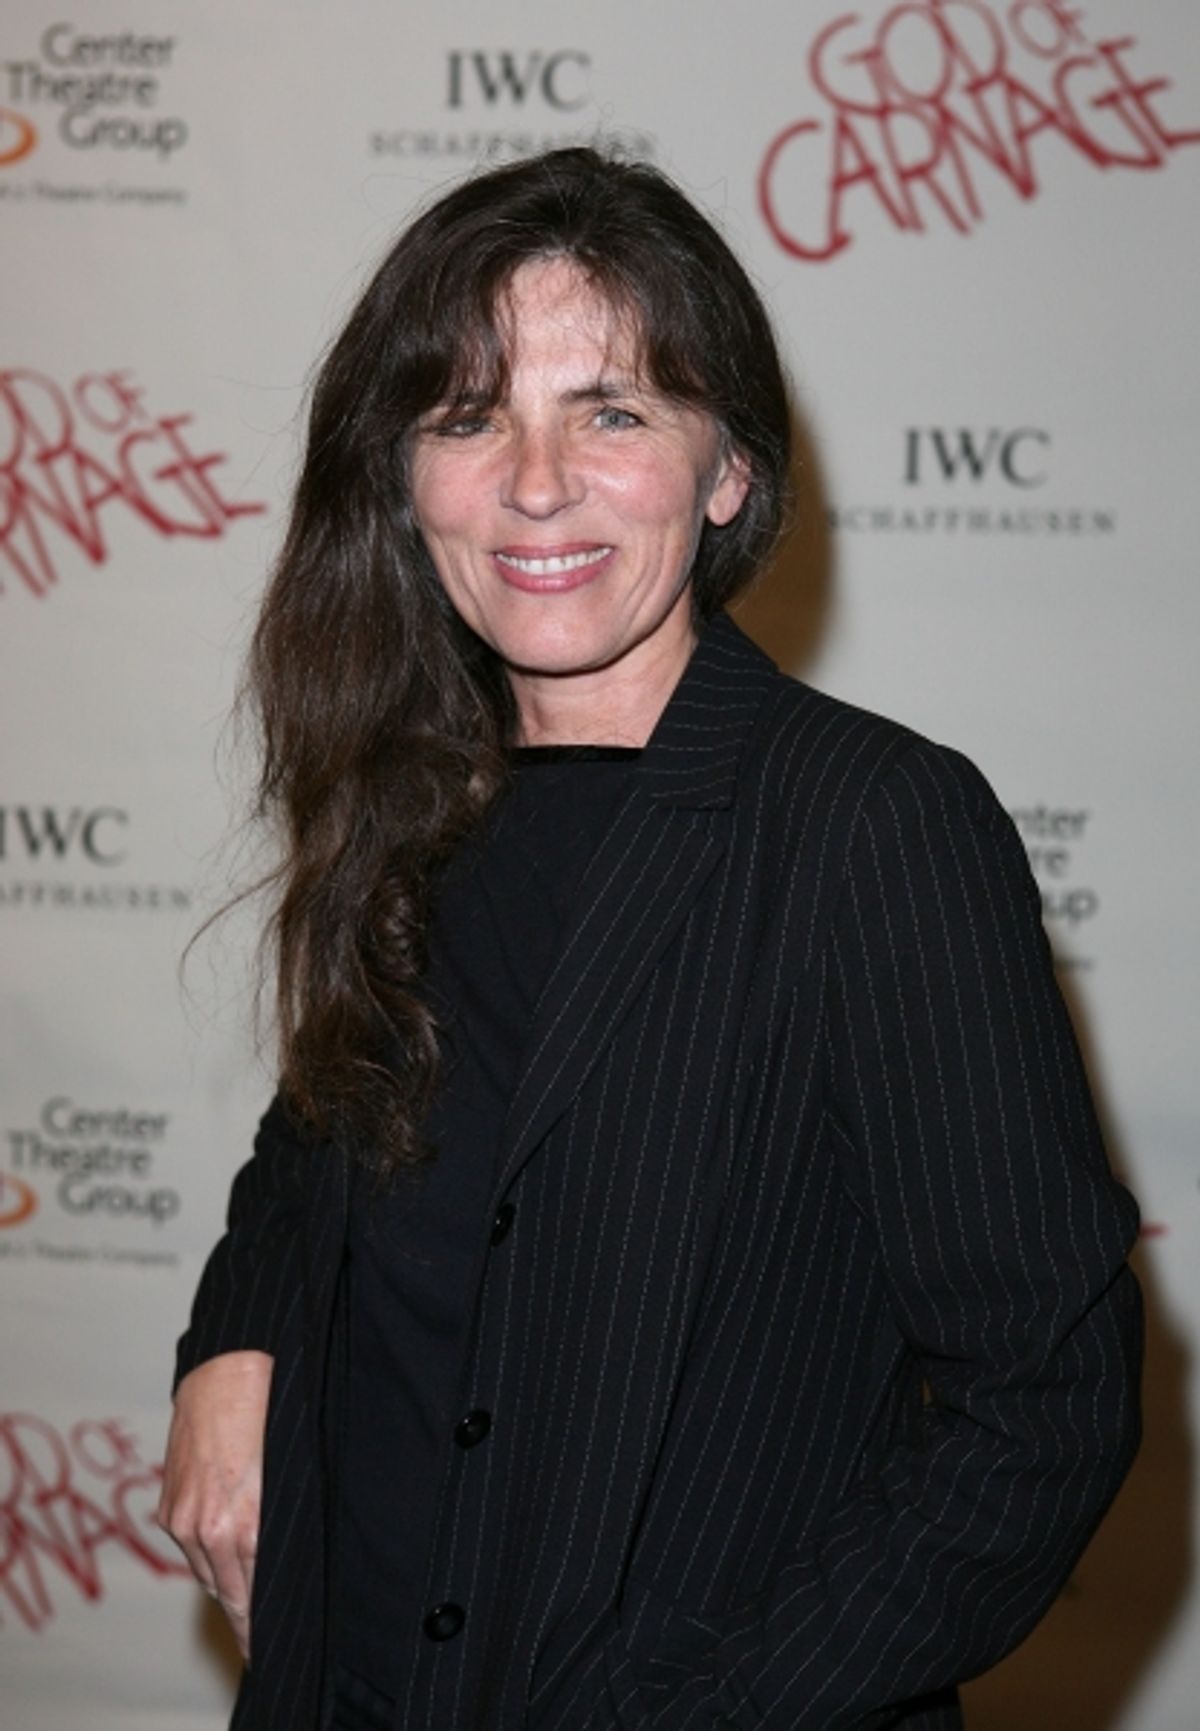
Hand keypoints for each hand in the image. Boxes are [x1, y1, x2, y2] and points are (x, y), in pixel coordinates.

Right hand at [157, 1350, 272, 1660]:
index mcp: (244, 1528)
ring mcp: (182, 1519)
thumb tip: (284, 1559)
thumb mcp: (290, 1478)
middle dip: (243, 1613)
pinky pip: (189, 1546)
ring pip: (205, 1573)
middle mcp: (207, 1531)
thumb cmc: (271, 1414)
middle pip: (225, 1594)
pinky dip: (206, 1555)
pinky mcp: (169, 1504)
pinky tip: (222, 1554)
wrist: (227, 1371)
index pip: (250, 1598)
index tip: (262, 1646)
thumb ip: (281, 1526)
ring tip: (244, 1596)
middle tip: (257, 1631)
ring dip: (224, 1584)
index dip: (256, 1626)